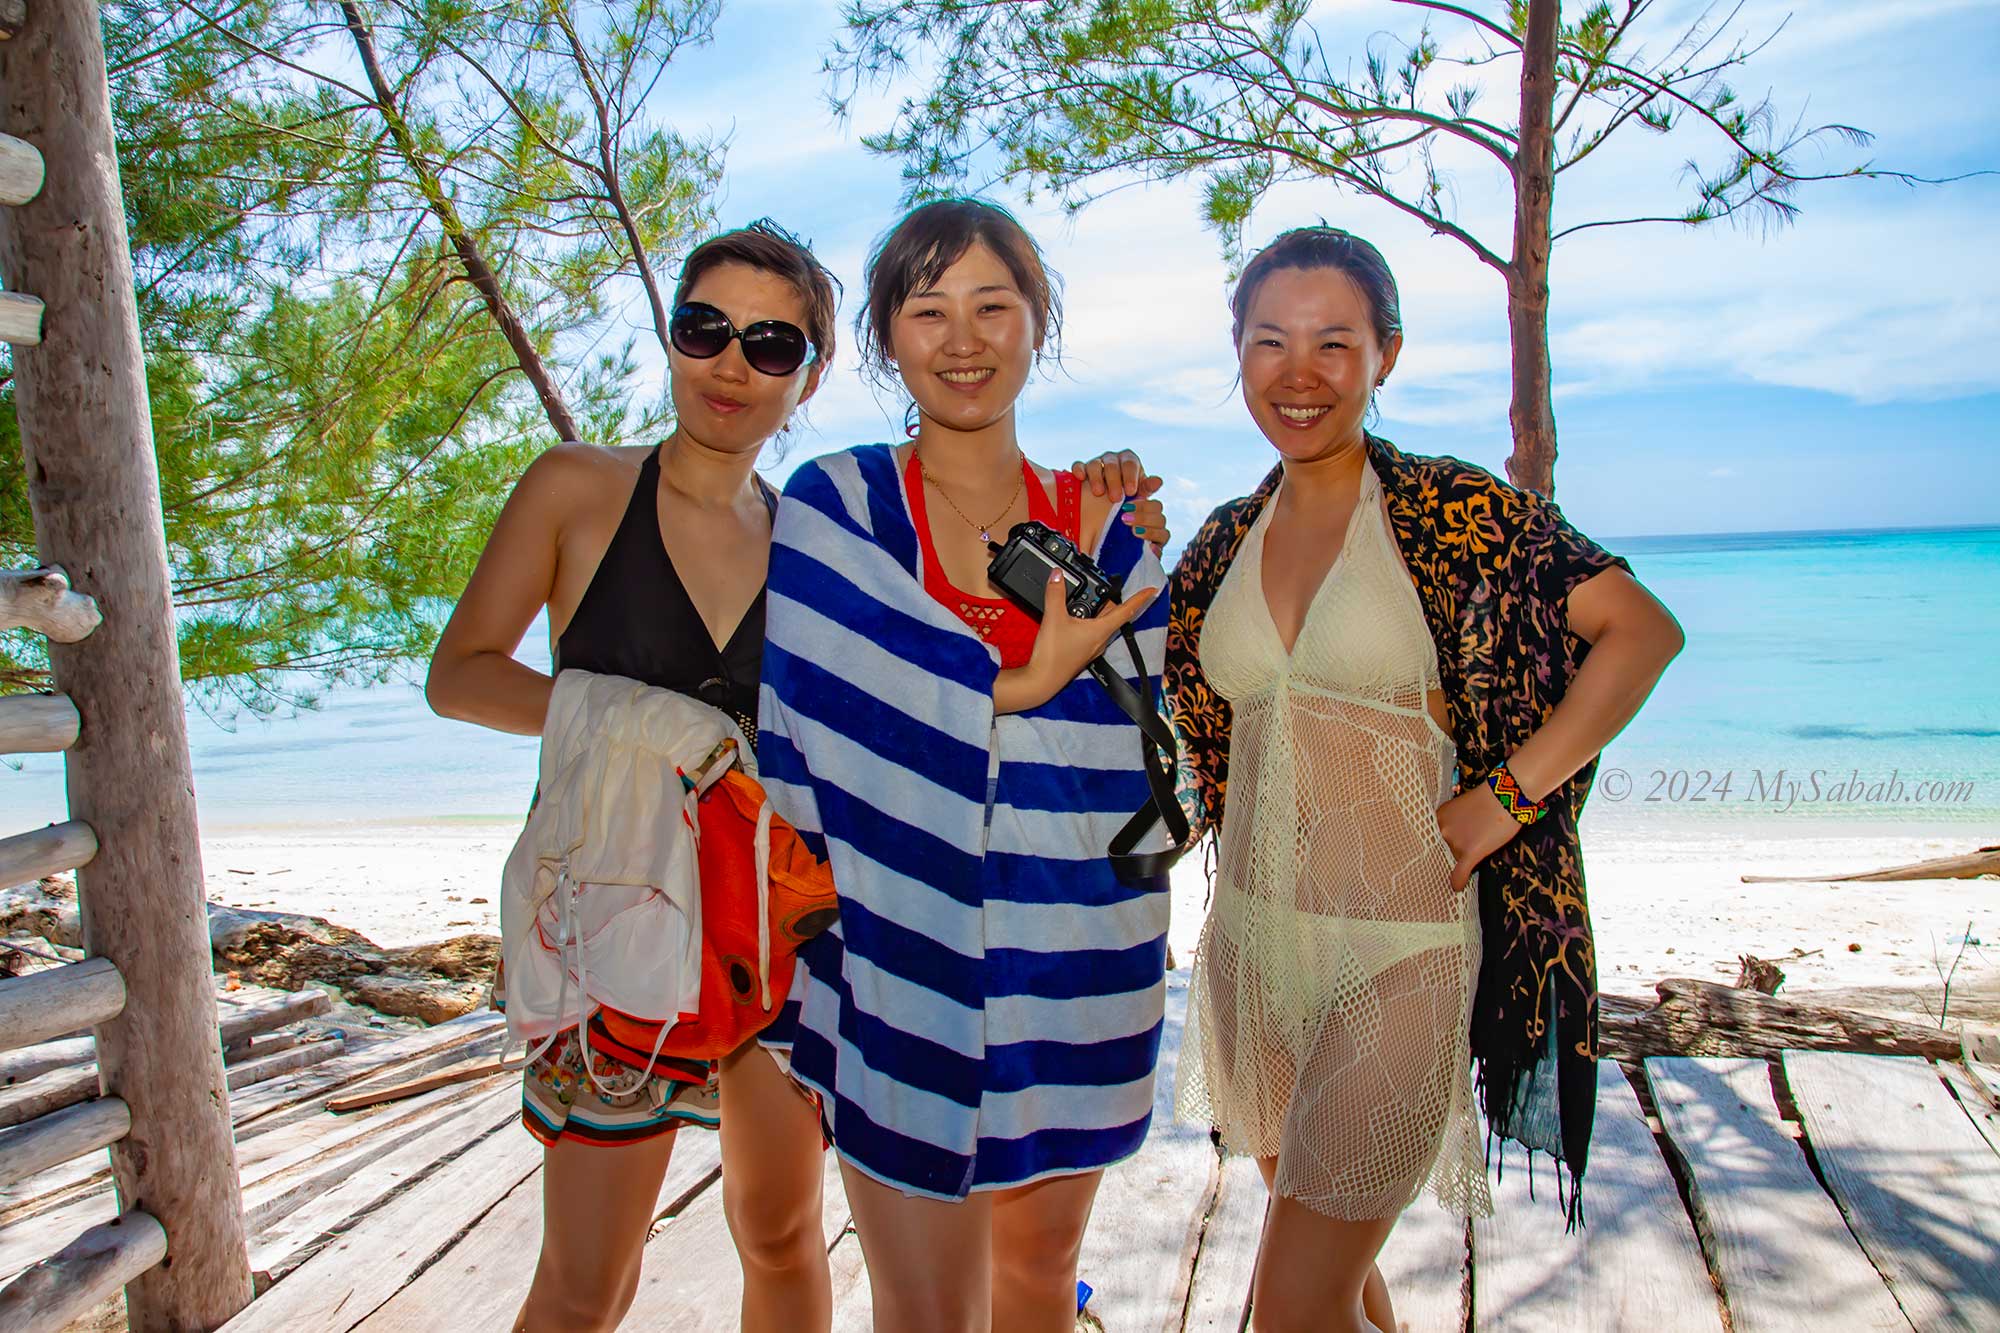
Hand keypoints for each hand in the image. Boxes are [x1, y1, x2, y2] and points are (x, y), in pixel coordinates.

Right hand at [1016, 569, 1158, 710]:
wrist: (1042, 680)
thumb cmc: (1053, 655)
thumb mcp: (1053, 617)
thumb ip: (1055, 593)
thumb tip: (1057, 574)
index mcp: (1101, 630)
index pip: (1127, 611)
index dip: (1140, 598)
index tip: (1152, 589)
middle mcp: (1100, 639)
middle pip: (1112, 614)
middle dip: (1107, 599)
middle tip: (1099, 587)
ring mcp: (1092, 647)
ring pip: (1101, 622)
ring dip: (1096, 610)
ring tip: (1081, 600)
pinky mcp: (1083, 651)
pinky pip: (1091, 631)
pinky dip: (1087, 620)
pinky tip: (1072, 618)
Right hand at [1070, 449, 1169, 549]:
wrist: (1108, 507)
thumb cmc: (1128, 498)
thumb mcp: (1138, 495)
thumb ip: (1147, 488)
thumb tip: (1158, 482)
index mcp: (1130, 462)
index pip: (1131, 463)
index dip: (1130, 476)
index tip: (1130, 492)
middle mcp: (1113, 459)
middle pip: (1113, 462)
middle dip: (1114, 479)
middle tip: (1115, 498)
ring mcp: (1097, 463)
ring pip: (1095, 463)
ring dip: (1097, 477)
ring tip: (1098, 493)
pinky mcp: (1082, 469)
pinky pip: (1079, 465)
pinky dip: (1079, 470)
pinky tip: (1081, 478)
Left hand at [1433, 783, 1523, 891]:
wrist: (1507, 795)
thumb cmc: (1490, 798)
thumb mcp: (1464, 806)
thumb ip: (1455, 822)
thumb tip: (1455, 843)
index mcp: (1440, 816)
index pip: (1440, 837)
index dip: (1453, 838)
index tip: (1457, 839)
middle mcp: (1442, 830)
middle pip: (1448, 848)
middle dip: (1463, 845)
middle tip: (1479, 833)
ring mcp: (1455, 842)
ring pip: (1458, 858)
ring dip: (1471, 853)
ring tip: (1486, 836)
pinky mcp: (1470, 852)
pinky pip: (1460, 873)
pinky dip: (1458, 881)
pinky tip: (1458, 887)